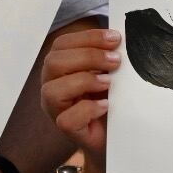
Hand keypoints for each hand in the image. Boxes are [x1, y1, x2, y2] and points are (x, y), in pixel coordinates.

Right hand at [41, 28, 117, 160]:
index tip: (116, 38)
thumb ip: (109, 56)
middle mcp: (52, 85)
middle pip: (53, 62)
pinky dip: (88, 109)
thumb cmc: (112, 99)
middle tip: (116, 60)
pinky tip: (106, 105)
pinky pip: (66, 119)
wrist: (119, 134)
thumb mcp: (111, 72)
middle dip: (88, 57)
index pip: (62, 44)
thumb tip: (119, 38)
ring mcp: (56, 109)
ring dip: (84, 81)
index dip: (88, 38)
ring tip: (109, 83)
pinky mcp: (66, 129)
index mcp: (60, 67)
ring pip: (52, 90)